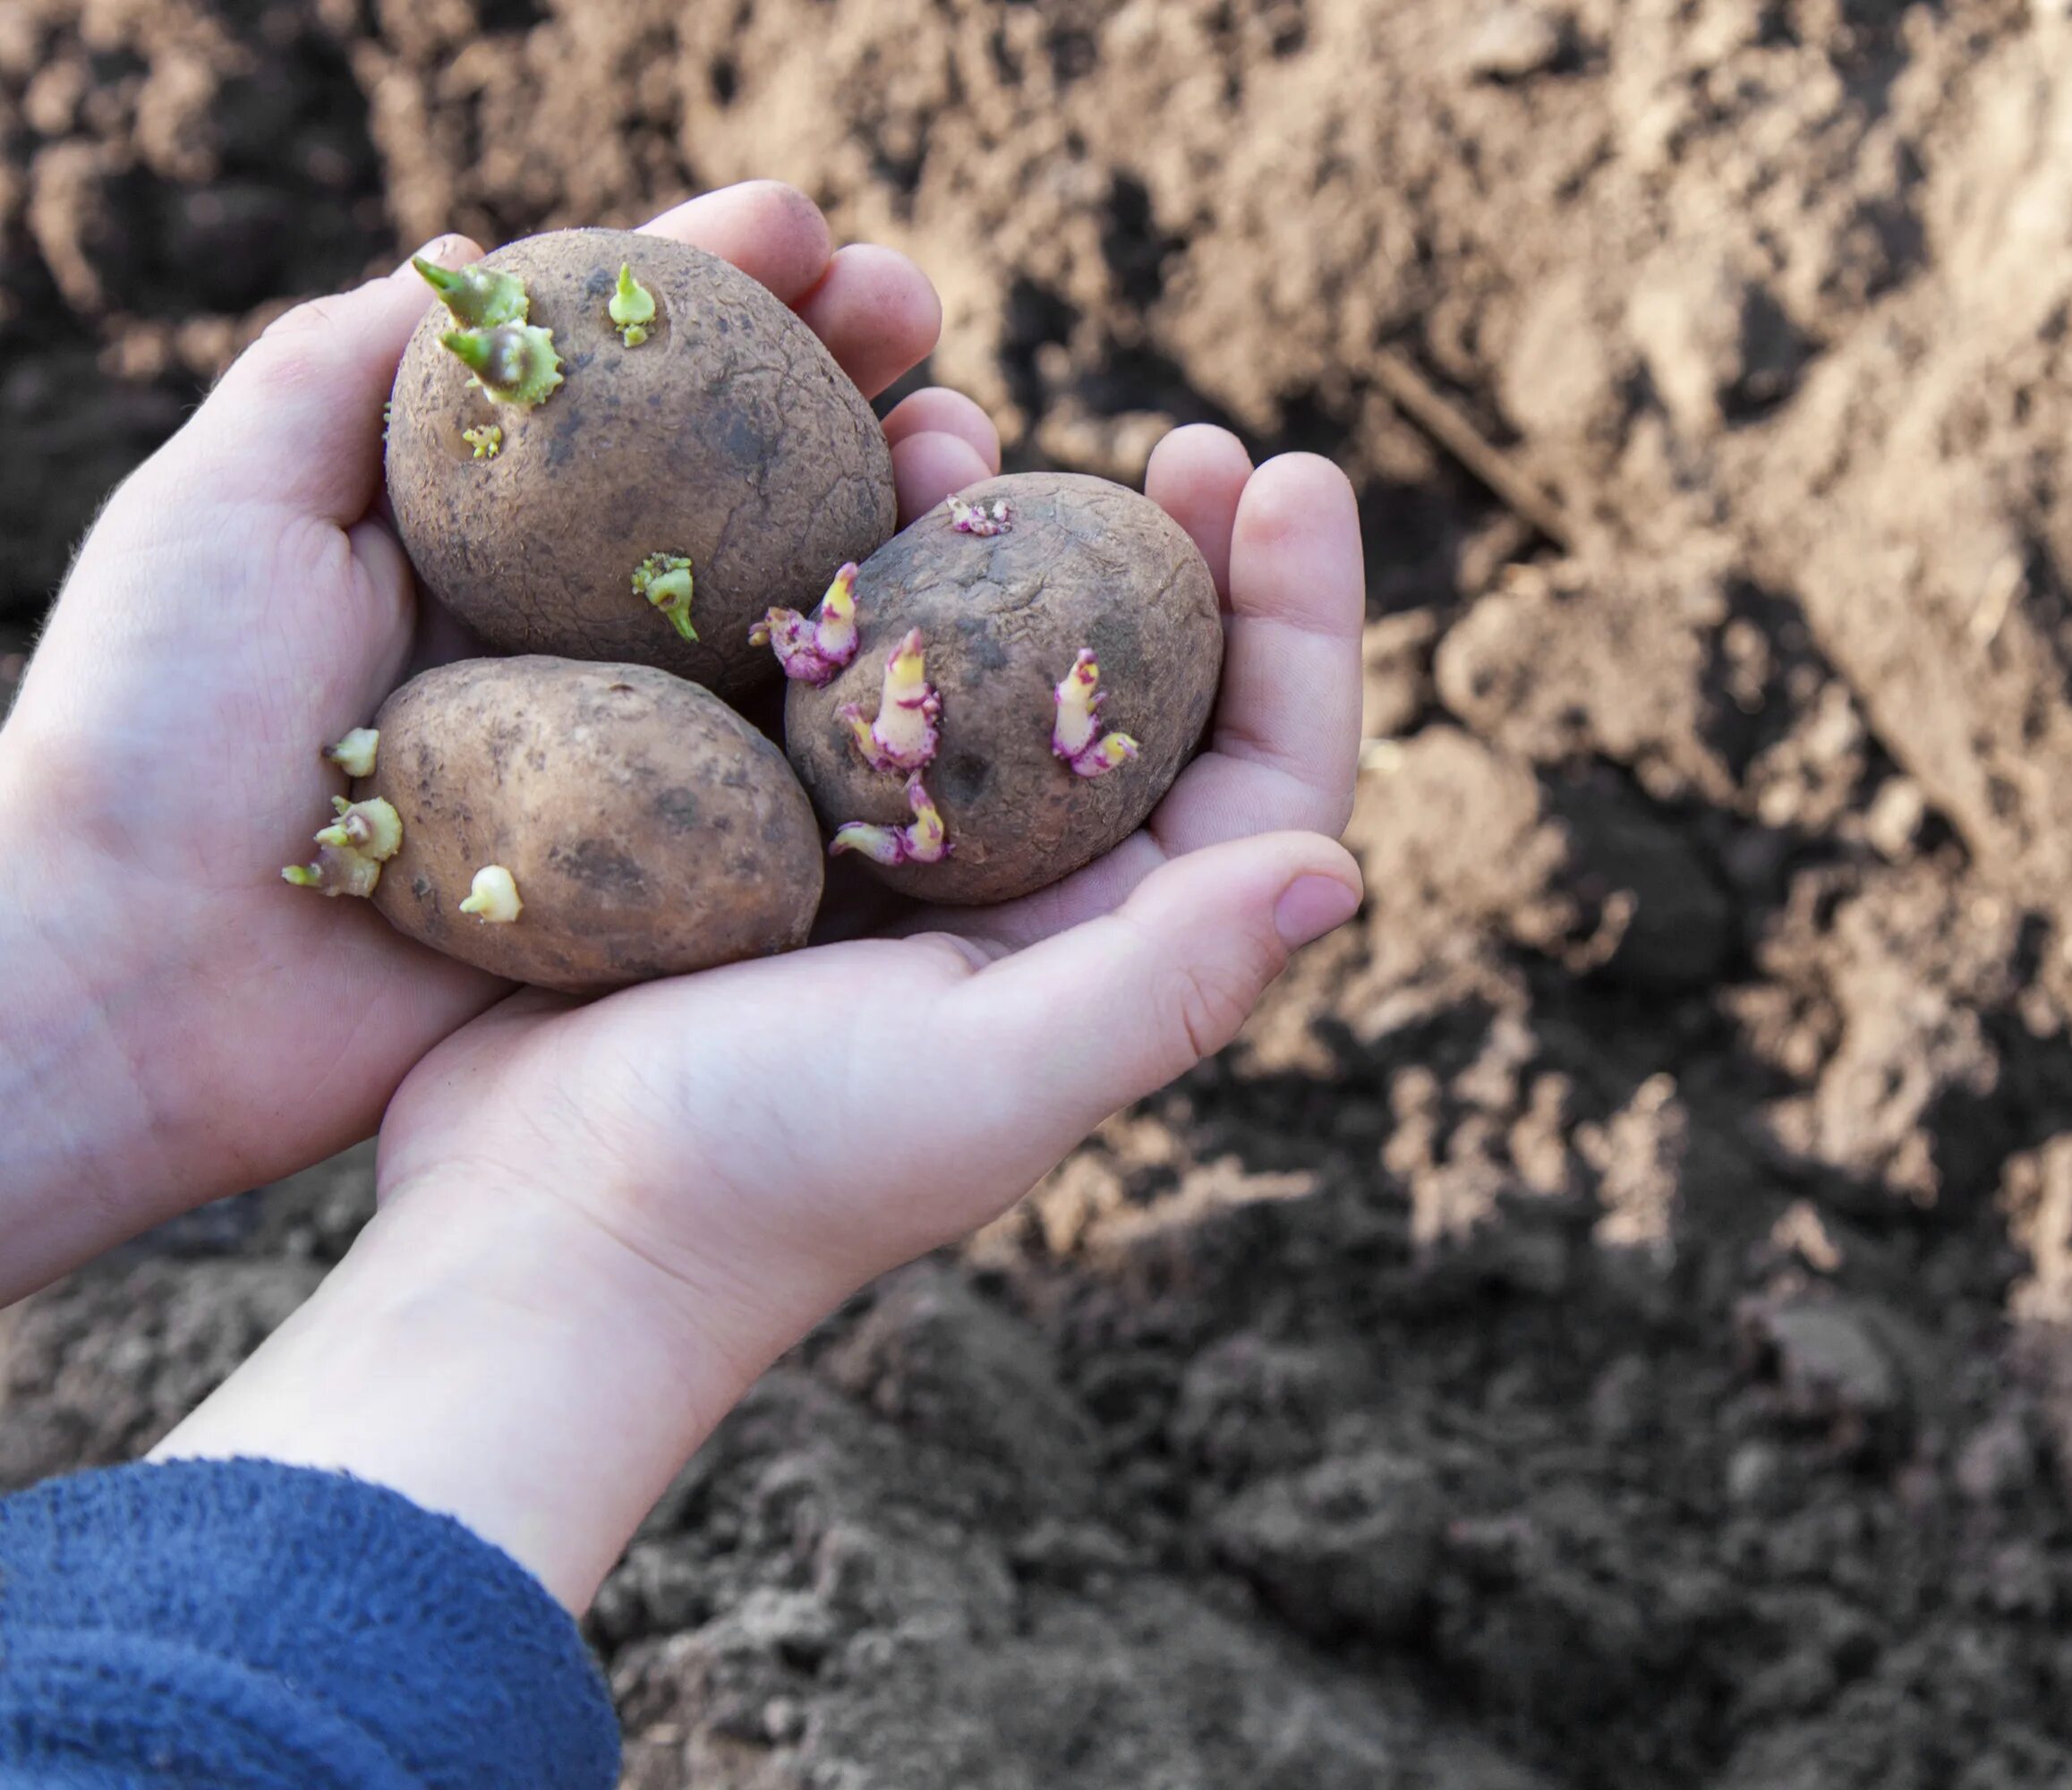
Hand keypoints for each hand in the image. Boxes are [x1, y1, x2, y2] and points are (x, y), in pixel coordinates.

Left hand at [0, 182, 997, 1300]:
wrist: (140, 982)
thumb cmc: (153, 726)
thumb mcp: (222, 500)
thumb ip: (343, 369)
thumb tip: (483, 254)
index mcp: (477, 527)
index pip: (628, 376)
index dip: (726, 286)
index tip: (816, 230)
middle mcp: (573, 624)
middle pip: (743, 476)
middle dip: (846, 381)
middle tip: (923, 322)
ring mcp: (634, 746)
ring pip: (799, 612)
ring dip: (898, 519)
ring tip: (967, 454)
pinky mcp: (669, 868)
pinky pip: (801, 776)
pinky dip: (888, 701)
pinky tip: (953, 635)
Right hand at [158, 450, 1365, 1610]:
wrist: (533, 1234)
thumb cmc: (768, 1176)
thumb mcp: (988, 1083)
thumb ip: (1169, 981)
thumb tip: (1344, 869)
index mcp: (1104, 952)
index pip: (1262, 774)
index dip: (1301, 627)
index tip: (1291, 478)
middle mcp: (1017, 895)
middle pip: (1145, 692)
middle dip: (1177, 557)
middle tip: (1187, 442)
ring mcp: (879, 847)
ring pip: (983, 650)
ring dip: (1003, 535)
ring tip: (974, 429)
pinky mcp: (749, 816)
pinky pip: (828, 656)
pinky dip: (842, 564)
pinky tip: (824, 483)